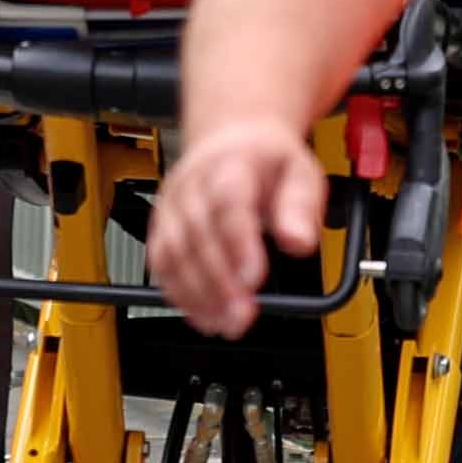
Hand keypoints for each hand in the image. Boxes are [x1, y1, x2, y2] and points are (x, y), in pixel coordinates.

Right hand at [152, 118, 323, 337]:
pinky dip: (177, 293)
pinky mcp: (162, 225)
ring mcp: (172, 205)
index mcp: (232, 165)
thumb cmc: (267, 161)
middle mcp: (193, 184)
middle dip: (218, 281)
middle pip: (197, 234)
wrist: (231, 138)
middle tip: (242, 317)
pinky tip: (201, 315)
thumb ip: (301, 207)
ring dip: (196, 293)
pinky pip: (160, 262)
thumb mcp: (301, 172)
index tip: (252, 280)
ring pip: (173, 251)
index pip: (228, 203)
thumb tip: (299, 242)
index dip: (237, 244)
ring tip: (224, 323)